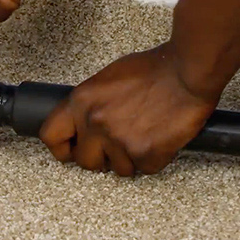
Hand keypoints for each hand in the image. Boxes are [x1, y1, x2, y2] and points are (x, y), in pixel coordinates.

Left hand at [39, 44, 220, 175]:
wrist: (188, 72)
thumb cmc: (155, 69)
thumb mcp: (109, 77)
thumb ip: (91, 102)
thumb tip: (83, 122)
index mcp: (82, 101)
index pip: (51, 136)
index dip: (62, 148)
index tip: (72, 150)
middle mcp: (96, 123)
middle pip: (85, 161)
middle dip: (101, 157)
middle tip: (118, 144)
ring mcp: (120, 141)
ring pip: (117, 169)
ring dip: (130, 158)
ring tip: (144, 134)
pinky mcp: (145, 154)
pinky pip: (144, 169)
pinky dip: (153, 158)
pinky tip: (159, 137)